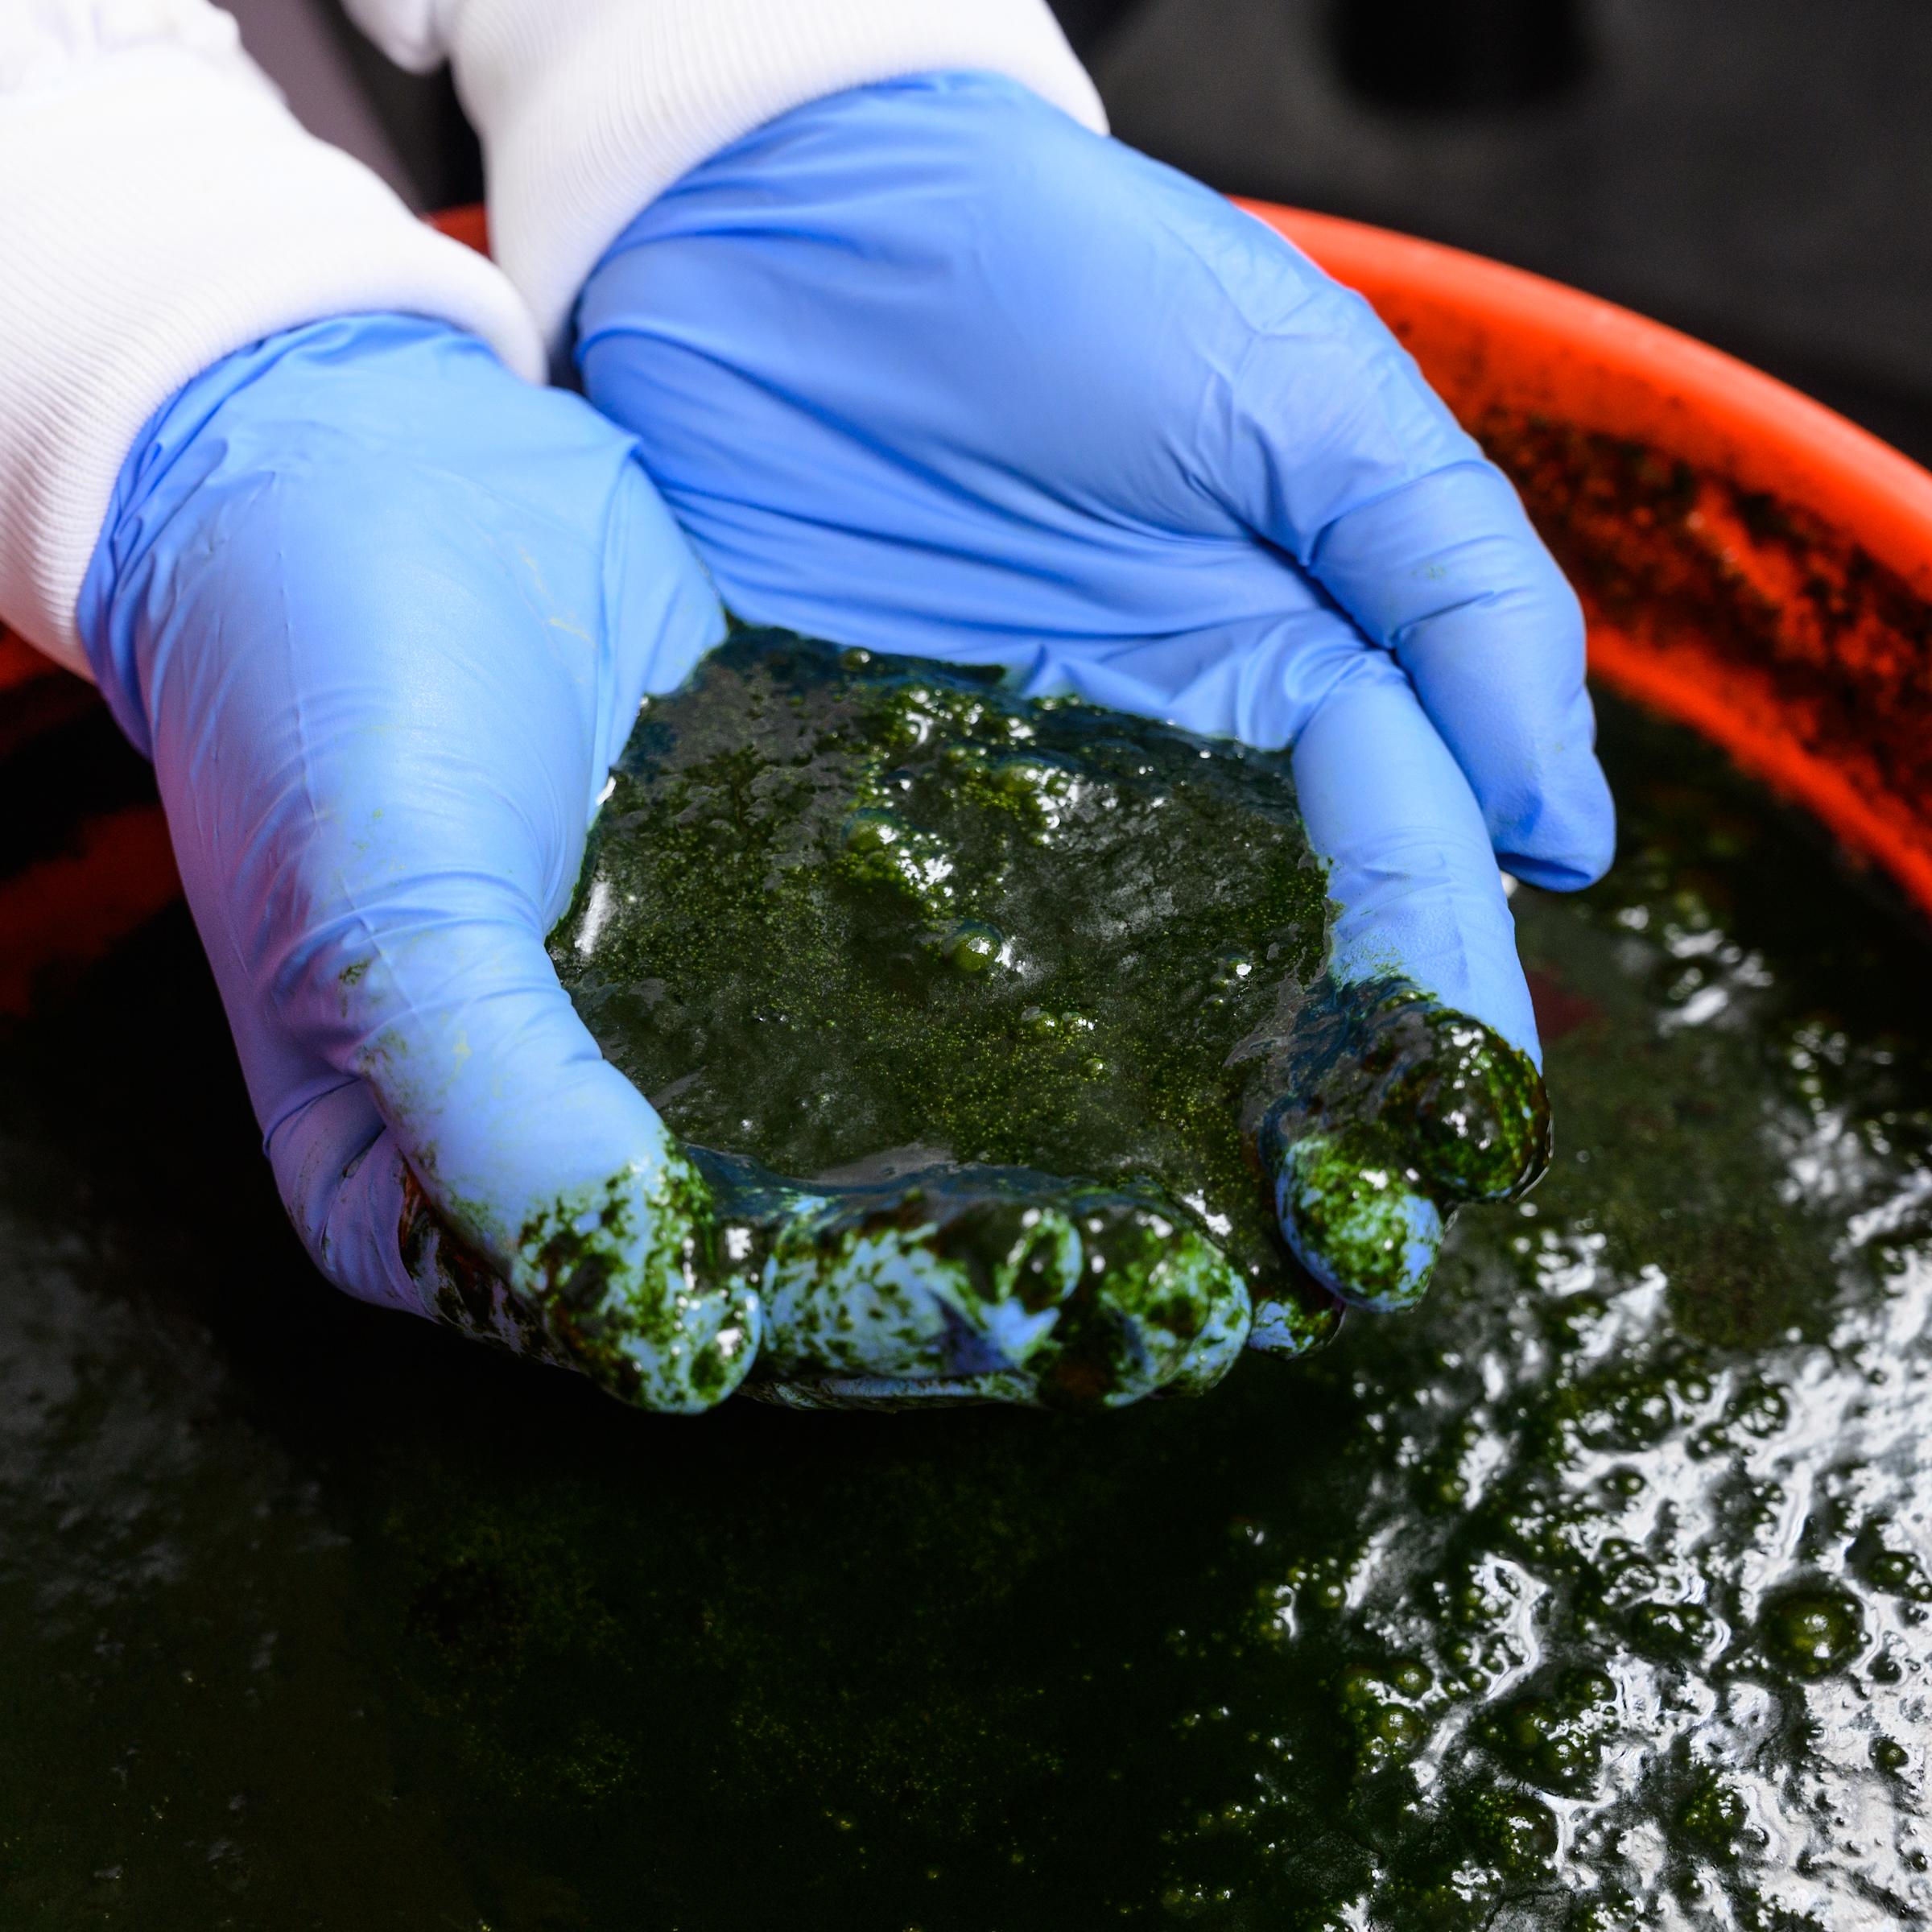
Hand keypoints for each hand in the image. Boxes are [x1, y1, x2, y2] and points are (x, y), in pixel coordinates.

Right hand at [77, 315, 1245, 1408]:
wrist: (357, 453)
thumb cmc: (318, 673)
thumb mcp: (383, 898)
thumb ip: (502, 1112)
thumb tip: (674, 1336)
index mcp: (450, 1199)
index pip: (694, 1315)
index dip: (883, 1332)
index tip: (1071, 1317)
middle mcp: (584, 1144)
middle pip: (812, 1263)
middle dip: (1005, 1286)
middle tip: (1210, 1300)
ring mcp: (685, 1031)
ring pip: (881, 1148)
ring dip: (1044, 1180)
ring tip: (1232, 1205)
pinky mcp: (764, 916)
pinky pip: (903, 999)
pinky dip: (1021, 1032)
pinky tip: (1170, 1034)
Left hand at [575, 71, 1614, 1313]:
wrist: (795, 229)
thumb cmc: (1069, 279)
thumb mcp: (1304, 391)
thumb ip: (1451, 586)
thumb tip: (1560, 832)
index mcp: (1305, 672)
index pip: (1402, 869)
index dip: (1433, 1002)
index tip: (1435, 1137)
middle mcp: (1173, 763)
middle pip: (1270, 969)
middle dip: (1311, 1116)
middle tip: (1323, 1266)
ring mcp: (1019, 796)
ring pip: (1114, 993)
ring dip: (1154, 1128)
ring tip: (1172, 1268)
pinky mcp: (870, 803)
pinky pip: (935, 951)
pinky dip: (967, 1053)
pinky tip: (980, 1151)